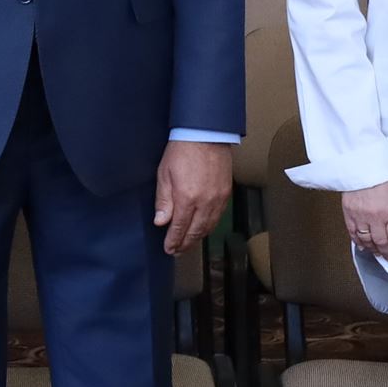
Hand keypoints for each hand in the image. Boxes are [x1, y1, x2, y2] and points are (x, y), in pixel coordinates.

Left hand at [153, 139, 232, 255]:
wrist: (205, 135)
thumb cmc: (181, 151)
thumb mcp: (164, 175)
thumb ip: (163, 200)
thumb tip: (161, 222)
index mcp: (186, 198)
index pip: (179, 228)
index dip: (174, 241)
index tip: (169, 249)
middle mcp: (204, 202)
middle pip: (195, 231)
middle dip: (185, 243)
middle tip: (177, 251)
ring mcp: (217, 199)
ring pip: (208, 226)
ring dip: (198, 237)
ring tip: (189, 243)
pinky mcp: (226, 193)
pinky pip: (218, 217)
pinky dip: (209, 226)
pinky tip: (203, 228)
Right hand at [342, 177, 387, 263]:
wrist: (362, 160)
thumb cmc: (383, 172)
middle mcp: (376, 216)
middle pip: (382, 243)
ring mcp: (360, 215)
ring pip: (367, 241)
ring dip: (374, 249)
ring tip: (379, 253)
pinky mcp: (349, 212)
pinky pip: (353, 232)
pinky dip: (358, 241)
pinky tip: (363, 245)